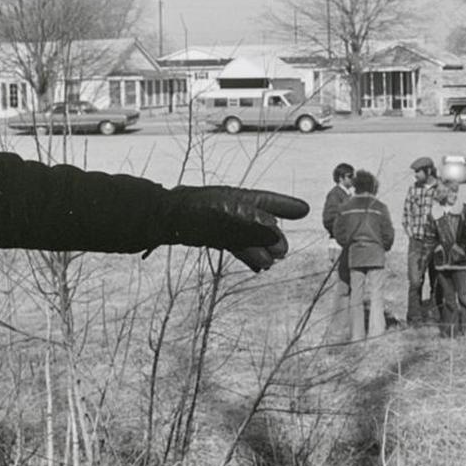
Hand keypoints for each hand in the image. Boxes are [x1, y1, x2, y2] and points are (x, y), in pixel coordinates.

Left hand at [166, 186, 307, 271]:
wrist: (162, 219)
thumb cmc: (192, 213)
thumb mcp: (226, 219)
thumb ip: (252, 229)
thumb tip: (278, 240)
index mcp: (237, 198)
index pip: (267, 201)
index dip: (285, 206)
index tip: (303, 209)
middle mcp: (233, 209)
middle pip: (260, 223)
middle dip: (273, 237)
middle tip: (283, 251)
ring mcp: (223, 223)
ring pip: (249, 237)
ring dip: (261, 250)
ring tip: (270, 263)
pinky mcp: (214, 236)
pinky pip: (237, 246)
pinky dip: (248, 255)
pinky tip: (259, 266)